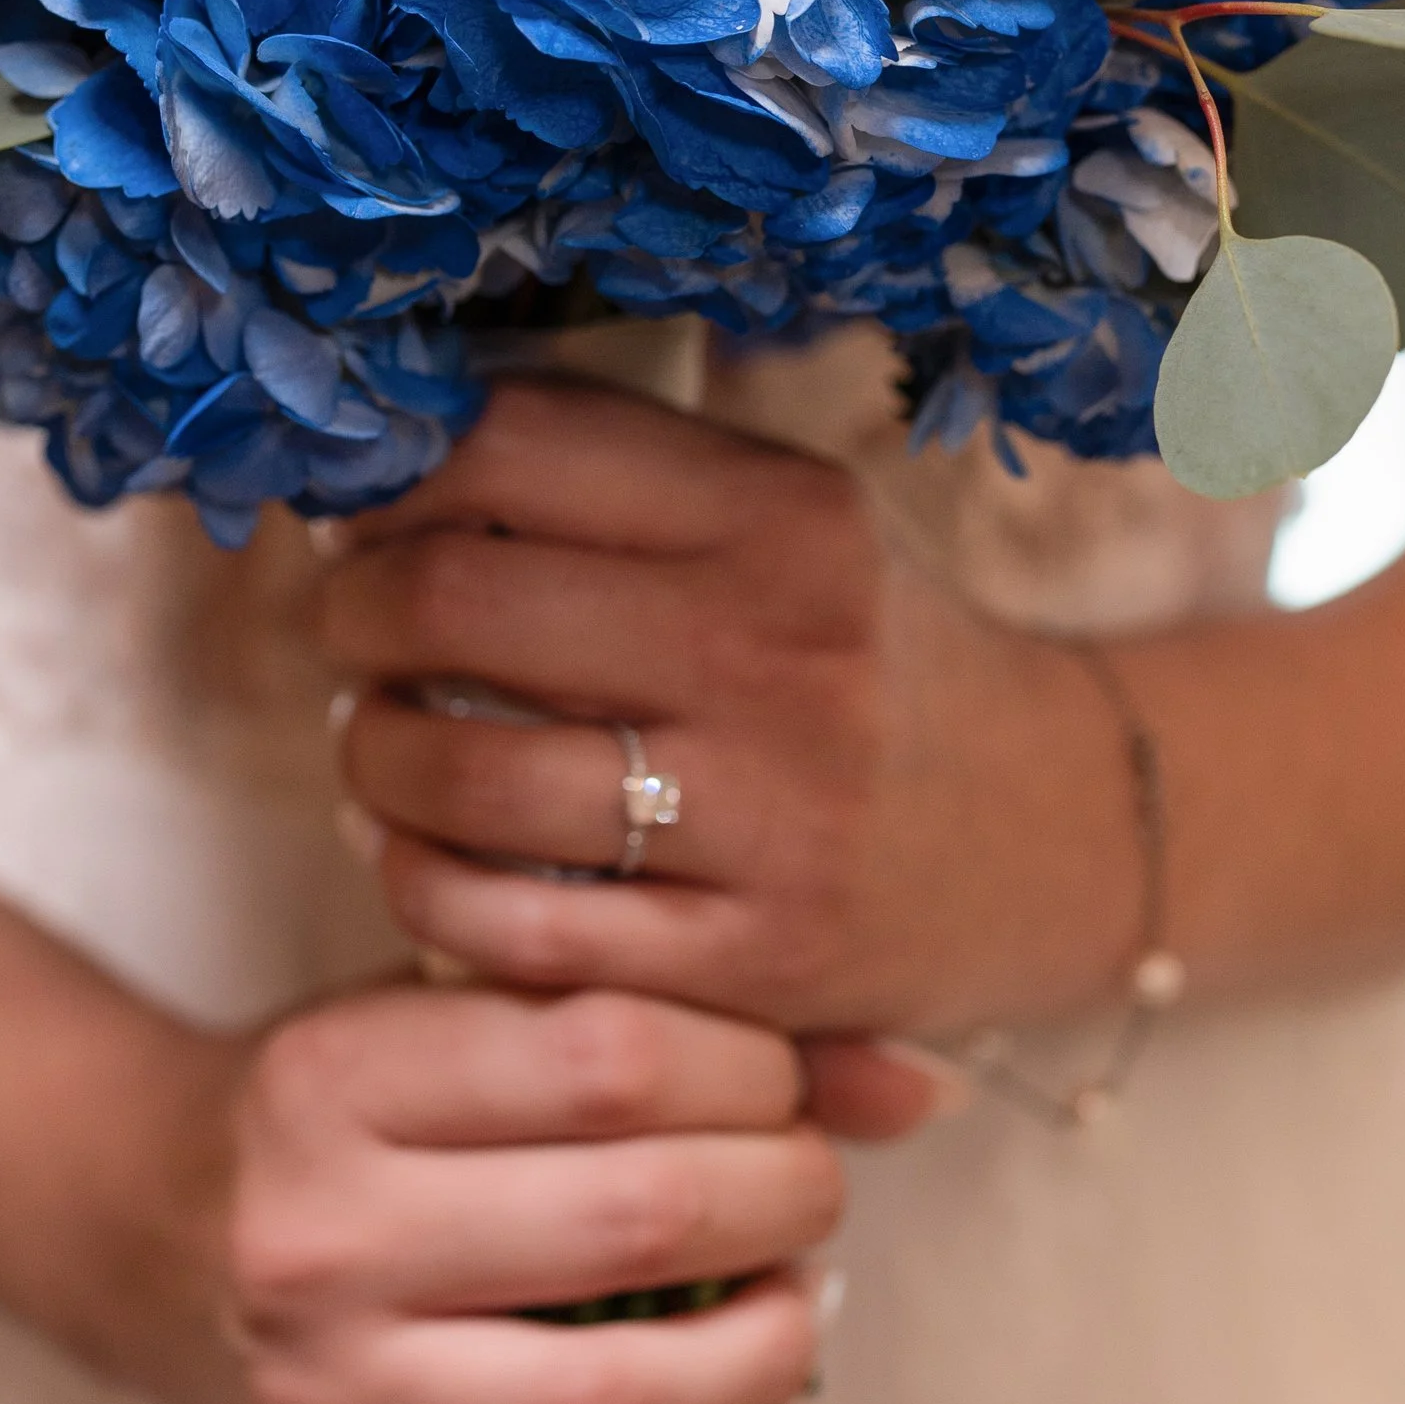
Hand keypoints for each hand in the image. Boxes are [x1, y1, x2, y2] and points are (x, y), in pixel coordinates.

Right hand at [111, 977, 856, 1403]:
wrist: (147, 1219)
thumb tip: (916, 1088)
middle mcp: (317, 1238)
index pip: (607, 1056)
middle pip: (630, 1222)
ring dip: (758, 1366)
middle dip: (783, 1202)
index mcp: (339, 1076)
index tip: (785, 1082)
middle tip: (814, 1192)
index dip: (749, 1067)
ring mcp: (324, 1398)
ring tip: (799, 1316)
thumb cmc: (345, 1097)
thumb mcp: (461, 1008)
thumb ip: (669, 1023)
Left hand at [318, 379, 1139, 1043]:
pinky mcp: (747, 963)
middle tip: (351, 622)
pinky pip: (506, 928)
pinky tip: (422, 850)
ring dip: (370, 752)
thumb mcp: (785, 524)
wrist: (1053, 833)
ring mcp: (769, 818)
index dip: (392, 466)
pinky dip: (420, 883)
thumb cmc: (861, 655)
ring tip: (379, 738)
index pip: (510, 440)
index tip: (364, 501)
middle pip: (456, 596)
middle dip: (353, 608)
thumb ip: (616, 478)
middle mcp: (778, 653)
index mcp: (782, 515)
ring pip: (461, 774)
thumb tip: (383, 455)